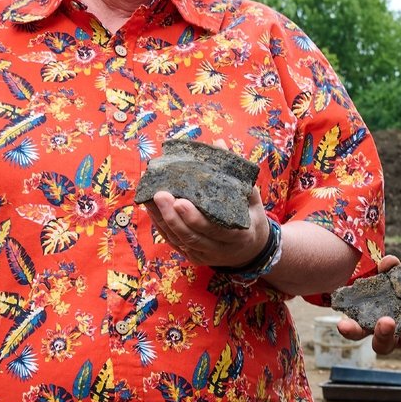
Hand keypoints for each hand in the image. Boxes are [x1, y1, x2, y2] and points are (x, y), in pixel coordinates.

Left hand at [141, 186, 268, 267]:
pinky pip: (174, 243)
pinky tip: (151, 210)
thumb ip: (235, 174)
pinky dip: (161, 227)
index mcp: (239, 236)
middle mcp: (220, 250)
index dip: (195, 218)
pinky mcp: (193, 257)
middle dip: (172, 217)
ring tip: (149, 199)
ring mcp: (204, 256)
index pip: (214, 229)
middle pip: (191, 237)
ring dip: (162, 220)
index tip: (180, 201)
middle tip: (159, 195)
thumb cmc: (250, 218)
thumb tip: (218, 144)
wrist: (250, 251)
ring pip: (179, 240)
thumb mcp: (251, 198)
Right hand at [335, 255, 400, 354]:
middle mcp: (393, 336)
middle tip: (386, 321)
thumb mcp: (397, 284)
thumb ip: (390, 272)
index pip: (359, 331)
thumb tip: (387, 262)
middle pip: (382, 344)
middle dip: (383, 334)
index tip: (342, 324)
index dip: (350, 330)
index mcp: (377, 324)